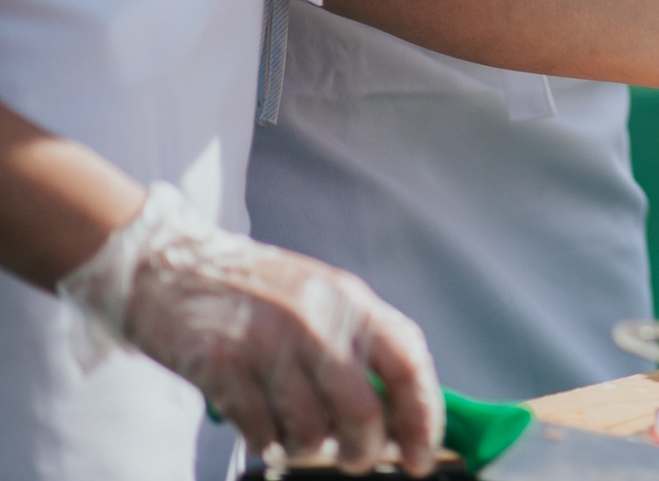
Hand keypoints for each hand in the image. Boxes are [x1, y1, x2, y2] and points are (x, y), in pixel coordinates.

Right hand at [56, 184, 441, 475]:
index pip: (407, 364)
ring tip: (300, 437)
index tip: (420, 455)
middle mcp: (315, 320)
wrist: (167, 266)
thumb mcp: (322, 300)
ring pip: (311, 430)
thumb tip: (400, 412)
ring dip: (311, 449)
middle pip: (362, 410)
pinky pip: (261, 432)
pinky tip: (265, 431)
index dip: (422, 418)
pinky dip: (269, 444)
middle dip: (365, 451)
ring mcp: (266, 343)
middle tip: (357, 460)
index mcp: (350, 301)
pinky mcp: (220, 366)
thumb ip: (360, 345)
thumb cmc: (254, 292)